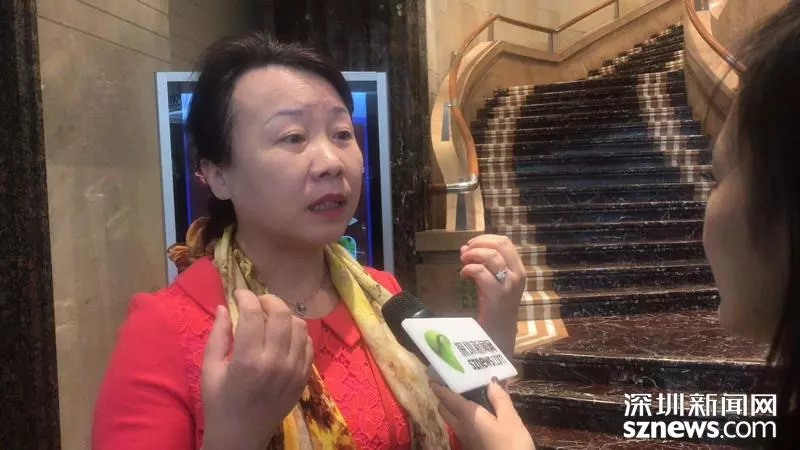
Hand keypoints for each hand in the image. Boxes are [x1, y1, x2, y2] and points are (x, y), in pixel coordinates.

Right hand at [201, 290, 312, 449]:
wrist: (241, 437)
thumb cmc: (220, 403)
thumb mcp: (210, 369)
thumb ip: (218, 335)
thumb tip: (224, 306)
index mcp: (248, 360)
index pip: (254, 313)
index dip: (246, 296)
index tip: (238, 293)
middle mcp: (276, 362)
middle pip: (281, 314)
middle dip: (268, 300)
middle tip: (256, 302)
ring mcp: (294, 370)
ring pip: (299, 326)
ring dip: (284, 315)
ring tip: (270, 318)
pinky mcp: (304, 377)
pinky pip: (308, 344)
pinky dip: (297, 333)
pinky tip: (283, 335)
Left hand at [431, 380, 534, 449]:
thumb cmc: (511, 444)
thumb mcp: (510, 420)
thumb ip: (500, 400)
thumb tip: (490, 382)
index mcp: (469, 416)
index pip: (448, 397)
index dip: (439, 386)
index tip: (431, 375)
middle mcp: (462, 427)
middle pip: (444, 408)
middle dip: (442, 395)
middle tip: (446, 382)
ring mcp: (465, 439)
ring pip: (450, 419)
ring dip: (449, 407)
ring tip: (459, 396)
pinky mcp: (471, 446)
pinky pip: (458, 427)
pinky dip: (458, 417)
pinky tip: (471, 414)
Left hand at [460, 235, 524, 355]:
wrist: (499, 335)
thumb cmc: (494, 308)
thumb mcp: (492, 282)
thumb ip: (483, 265)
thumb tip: (465, 248)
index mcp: (518, 269)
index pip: (505, 242)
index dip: (485, 239)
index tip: (471, 245)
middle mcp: (517, 275)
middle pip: (500, 245)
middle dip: (479, 243)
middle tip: (465, 252)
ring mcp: (509, 285)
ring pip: (491, 256)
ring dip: (473, 255)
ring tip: (463, 262)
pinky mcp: (498, 296)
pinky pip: (481, 273)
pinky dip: (469, 269)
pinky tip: (463, 275)